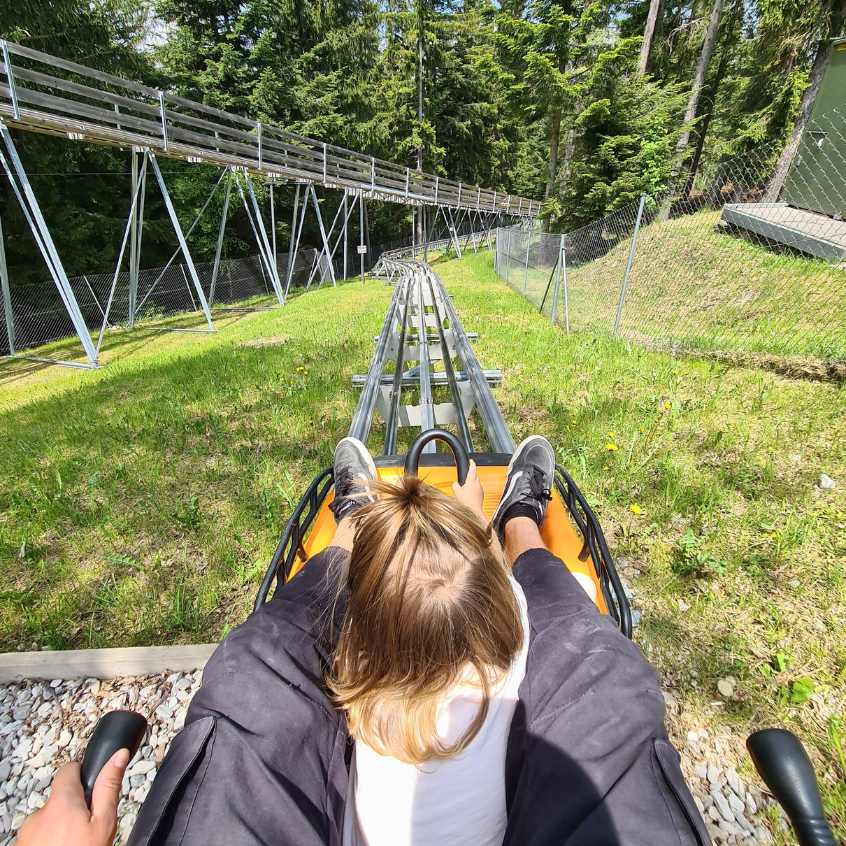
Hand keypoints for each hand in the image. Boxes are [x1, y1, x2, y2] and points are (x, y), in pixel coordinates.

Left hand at [15, 748, 129, 845]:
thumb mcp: (104, 824)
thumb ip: (109, 787)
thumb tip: (118, 755)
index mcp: (61, 802)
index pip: (68, 770)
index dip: (82, 775)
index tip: (92, 789)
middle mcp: (38, 814)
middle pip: (59, 799)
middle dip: (74, 809)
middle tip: (89, 829)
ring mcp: (26, 834)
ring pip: (48, 821)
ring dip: (60, 829)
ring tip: (76, 845)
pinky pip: (38, 838)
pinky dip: (49, 843)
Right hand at [452, 460, 483, 517]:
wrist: (473, 512)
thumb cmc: (466, 502)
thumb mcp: (456, 492)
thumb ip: (455, 485)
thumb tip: (455, 484)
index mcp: (471, 480)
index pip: (473, 468)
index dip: (471, 463)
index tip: (471, 460)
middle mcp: (477, 484)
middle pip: (475, 475)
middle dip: (470, 475)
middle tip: (465, 478)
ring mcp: (480, 489)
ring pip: (476, 483)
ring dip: (472, 484)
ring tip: (465, 490)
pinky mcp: (482, 495)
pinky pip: (477, 490)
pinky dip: (474, 490)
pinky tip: (469, 496)